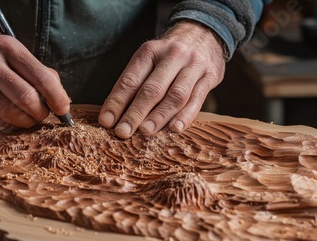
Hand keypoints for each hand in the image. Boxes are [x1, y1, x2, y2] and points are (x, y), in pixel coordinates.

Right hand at [0, 35, 70, 127]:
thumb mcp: (13, 56)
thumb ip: (38, 74)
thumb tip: (61, 99)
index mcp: (8, 48)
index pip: (42, 77)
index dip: (57, 98)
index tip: (63, 110)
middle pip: (26, 97)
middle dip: (39, 113)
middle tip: (42, 117)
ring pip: (7, 111)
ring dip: (23, 121)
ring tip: (26, 120)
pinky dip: (3, 123)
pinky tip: (6, 119)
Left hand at [98, 21, 225, 138]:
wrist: (204, 33)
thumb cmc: (169, 55)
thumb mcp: (150, 58)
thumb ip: (135, 83)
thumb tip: (115, 114)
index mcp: (151, 51)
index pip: (130, 80)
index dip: (117, 102)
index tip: (106, 121)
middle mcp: (172, 56)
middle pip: (152, 89)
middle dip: (136, 113)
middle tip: (123, 132)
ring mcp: (193, 65)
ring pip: (176, 95)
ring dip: (159, 116)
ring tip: (145, 132)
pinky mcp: (210, 76)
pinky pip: (197, 99)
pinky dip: (185, 116)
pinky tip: (175, 128)